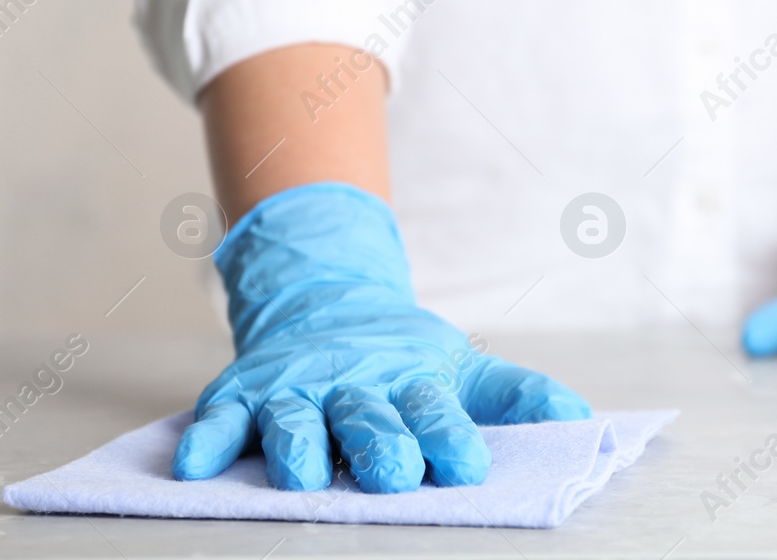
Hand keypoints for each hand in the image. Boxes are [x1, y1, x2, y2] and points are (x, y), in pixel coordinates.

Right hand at [174, 182, 590, 491]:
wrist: (326, 301)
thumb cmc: (400, 358)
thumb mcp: (459, 369)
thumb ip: (514, 396)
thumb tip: (581, 420)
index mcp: (408, 379)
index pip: (433, 409)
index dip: (448, 435)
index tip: (466, 464)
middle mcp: (350, 382)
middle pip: (364, 414)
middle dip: (377, 443)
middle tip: (391, 473)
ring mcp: (294, 386)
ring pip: (293, 417)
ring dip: (295, 443)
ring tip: (301, 474)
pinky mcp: (245, 391)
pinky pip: (221, 415)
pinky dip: (208, 436)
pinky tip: (196, 464)